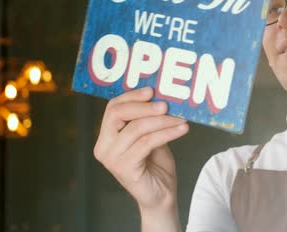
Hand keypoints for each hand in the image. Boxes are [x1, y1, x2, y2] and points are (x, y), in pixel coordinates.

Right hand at [94, 87, 188, 212]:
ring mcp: (112, 158)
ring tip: (180, 118)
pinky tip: (182, 129)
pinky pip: (147, 142)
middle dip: (143, 106)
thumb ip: (148, 118)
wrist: (161, 195)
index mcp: (106, 136)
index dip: (131, 96)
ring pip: (136, 128)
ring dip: (162, 120)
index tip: (152, 90)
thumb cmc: (156, 164)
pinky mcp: (124, 168)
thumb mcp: (150, 135)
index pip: (113, 108)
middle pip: (118, 114)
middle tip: (166, 104)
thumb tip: (161, 95)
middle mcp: (104, 147)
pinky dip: (167, 133)